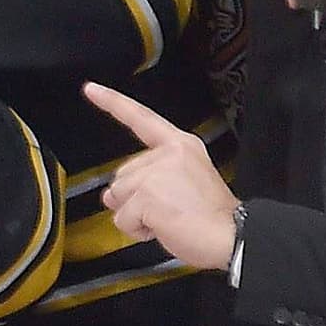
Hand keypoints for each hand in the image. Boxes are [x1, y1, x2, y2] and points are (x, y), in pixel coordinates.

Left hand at [86, 82, 240, 272]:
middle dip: (135, 198)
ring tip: (170, 218)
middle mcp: (167, 154)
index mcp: (180, 146)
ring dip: (136, 215)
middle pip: (122, 175)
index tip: (91, 89)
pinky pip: (122, 219)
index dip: (113, 103)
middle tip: (171, 209)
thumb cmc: (213, 217)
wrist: (234, 236)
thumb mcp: (181, 188)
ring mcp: (155, 173)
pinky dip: (136, 230)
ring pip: (118, 197)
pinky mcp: (146, 195)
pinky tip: (164, 227)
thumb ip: (145, 181)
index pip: (141, 119)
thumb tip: (109, 194)